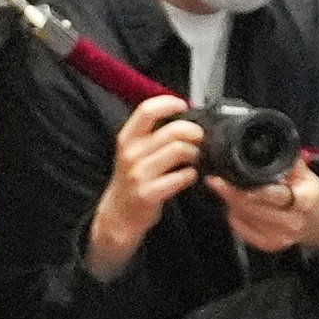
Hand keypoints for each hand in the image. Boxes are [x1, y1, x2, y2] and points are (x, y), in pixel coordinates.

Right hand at [88, 95, 203, 276]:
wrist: (118, 214)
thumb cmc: (131, 178)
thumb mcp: (133, 151)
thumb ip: (152, 133)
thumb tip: (183, 115)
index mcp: (127, 138)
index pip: (147, 110)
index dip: (169, 103)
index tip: (184, 106)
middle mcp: (131, 153)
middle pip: (172, 131)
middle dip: (194, 132)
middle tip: (200, 138)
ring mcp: (139, 174)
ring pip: (179, 151)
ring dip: (194, 153)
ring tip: (195, 157)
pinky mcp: (149, 193)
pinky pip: (181, 177)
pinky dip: (191, 175)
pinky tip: (189, 176)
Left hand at [216, 159, 318, 257]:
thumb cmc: (313, 197)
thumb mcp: (308, 176)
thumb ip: (291, 162)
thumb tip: (276, 146)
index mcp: (303, 201)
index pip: (270, 194)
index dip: (246, 187)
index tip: (225, 179)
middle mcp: (291, 222)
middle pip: (251, 206)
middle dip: (230, 192)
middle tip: (215, 180)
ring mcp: (280, 237)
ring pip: (244, 217)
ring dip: (231, 202)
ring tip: (226, 189)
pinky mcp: (269, 245)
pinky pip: (242, 229)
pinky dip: (236, 216)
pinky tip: (237, 206)